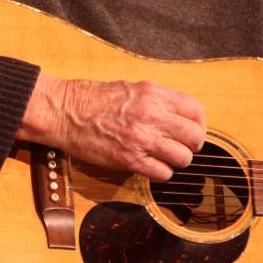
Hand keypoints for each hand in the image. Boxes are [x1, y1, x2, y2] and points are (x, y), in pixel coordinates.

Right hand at [16, 72, 205, 180]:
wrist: (64, 111)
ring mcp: (142, 138)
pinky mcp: (129, 159)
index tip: (192, 130)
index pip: (195, 110)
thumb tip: (179, 116)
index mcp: (154, 93)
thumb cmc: (94, 98)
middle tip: (182, 147)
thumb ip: (157, 101)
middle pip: (195, 136)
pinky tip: (152, 168)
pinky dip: (161, 174)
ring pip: (183, 157)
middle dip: (193, 145)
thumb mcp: (132, 88)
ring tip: (166, 159)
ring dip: (178, 161)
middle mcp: (152, 114)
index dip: (198, 124)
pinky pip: (162, 173)